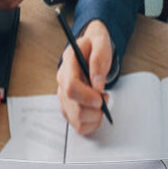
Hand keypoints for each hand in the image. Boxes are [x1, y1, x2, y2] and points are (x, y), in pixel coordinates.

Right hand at [56, 19, 111, 135]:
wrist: (91, 48)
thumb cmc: (95, 45)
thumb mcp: (101, 43)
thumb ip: (98, 60)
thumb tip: (97, 85)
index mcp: (68, 63)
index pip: (70, 86)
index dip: (85, 96)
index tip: (100, 98)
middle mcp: (62, 80)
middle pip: (74, 107)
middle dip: (95, 108)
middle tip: (105, 96)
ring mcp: (63, 95)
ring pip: (76, 119)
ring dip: (95, 116)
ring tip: (101, 101)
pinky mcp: (68, 106)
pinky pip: (78, 125)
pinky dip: (92, 122)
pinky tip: (97, 110)